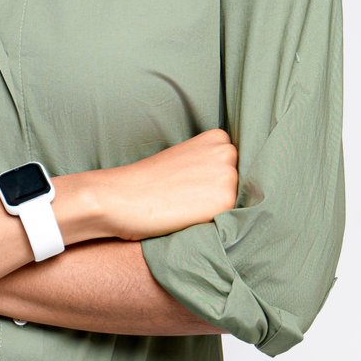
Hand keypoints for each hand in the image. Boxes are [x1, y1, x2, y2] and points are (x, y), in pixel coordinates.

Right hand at [89, 127, 238, 241]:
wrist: (120, 196)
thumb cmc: (147, 182)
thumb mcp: (184, 160)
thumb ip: (210, 165)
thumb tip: (234, 184)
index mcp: (218, 137)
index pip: (234, 169)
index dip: (213, 182)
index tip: (190, 185)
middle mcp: (228, 152)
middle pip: (240, 185)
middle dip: (219, 195)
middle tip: (185, 197)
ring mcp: (229, 174)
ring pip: (236, 203)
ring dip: (216, 210)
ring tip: (185, 207)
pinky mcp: (225, 200)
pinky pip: (230, 220)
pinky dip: (213, 223)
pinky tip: (188, 217)